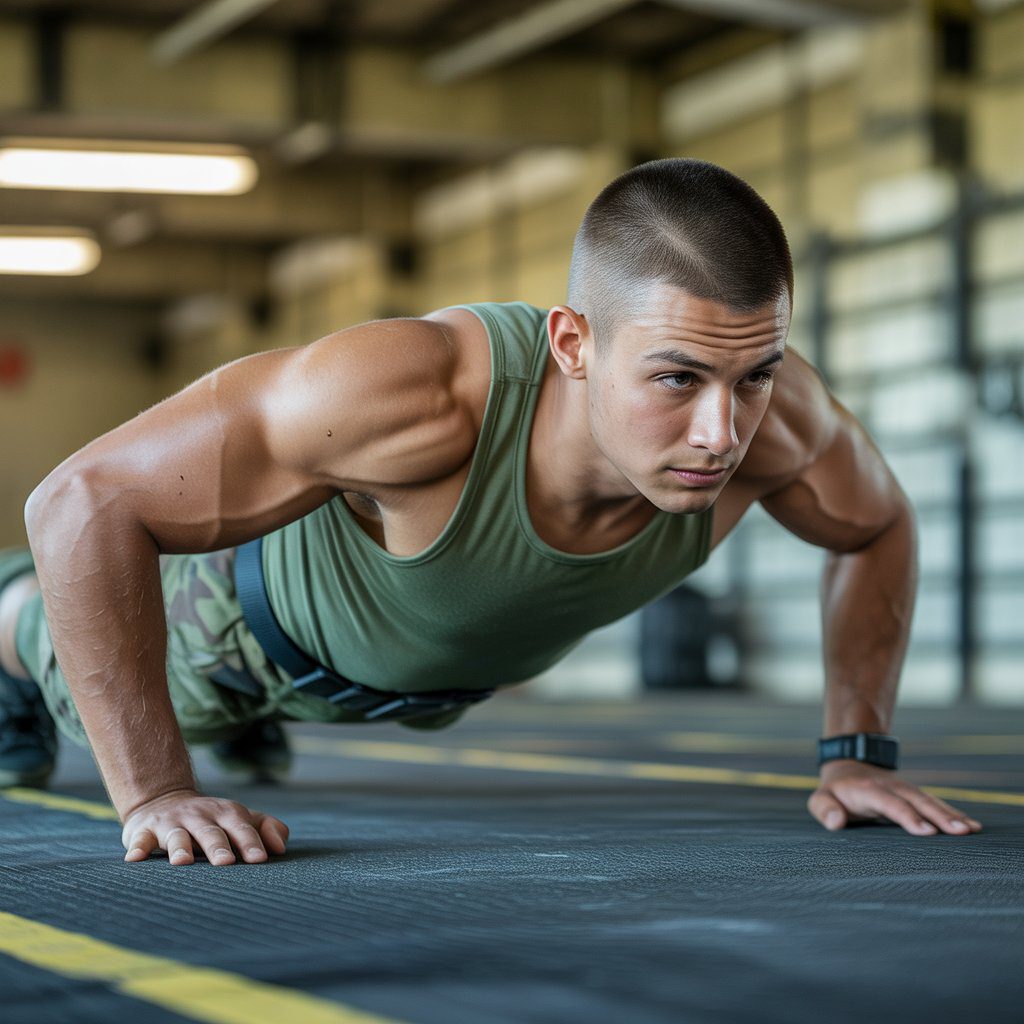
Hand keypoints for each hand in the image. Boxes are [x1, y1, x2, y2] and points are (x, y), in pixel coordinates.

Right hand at [121, 788, 289, 864]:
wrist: (164, 800)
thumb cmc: (213, 821)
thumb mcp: (241, 819)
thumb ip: (267, 829)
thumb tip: (280, 848)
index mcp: (227, 815)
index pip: (242, 829)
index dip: (251, 843)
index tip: (260, 860)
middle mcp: (200, 817)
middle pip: (211, 832)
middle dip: (218, 847)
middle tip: (226, 863)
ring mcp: (172, 823)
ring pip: (176, 836)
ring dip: (179, 847)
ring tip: (182, 862)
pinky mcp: (144, 832)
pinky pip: (140, 840)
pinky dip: (137, 848)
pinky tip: (134, 860)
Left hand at [808, 761, 982, 836]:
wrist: (849, 765)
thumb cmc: (835, 792)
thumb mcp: (820, 799)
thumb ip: (825, 810)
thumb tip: (836, 823)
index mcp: (868, 790)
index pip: (889, 803)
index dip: (907, 816)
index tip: (926, 832)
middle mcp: (891, 787)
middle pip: (917, 801)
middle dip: (939, 816)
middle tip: (961, 832)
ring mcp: (906, 789)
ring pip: (931, 801)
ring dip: (952, 815)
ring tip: (973, 830)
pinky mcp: (916, 796)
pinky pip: (936, 804)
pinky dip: (954, 813)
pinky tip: (974, 826)